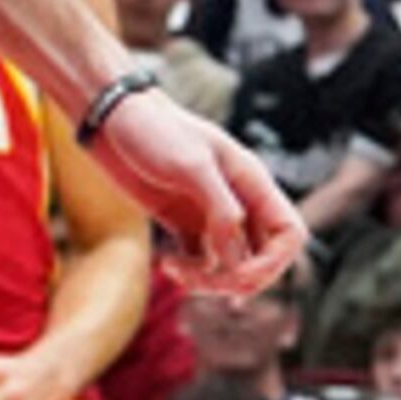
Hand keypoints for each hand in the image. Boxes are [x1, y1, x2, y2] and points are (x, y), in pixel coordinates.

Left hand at [89, 88, 301, 290]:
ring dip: (209, 280)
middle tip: (202, 281)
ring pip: (231, 265)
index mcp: (251, 182)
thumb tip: (237, 256)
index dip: (274, 263)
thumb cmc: (152, 130)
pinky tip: (166, 264)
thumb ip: (221, 209)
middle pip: (263, 258)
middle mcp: (237, 201)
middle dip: (238, 278)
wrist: (110, 118)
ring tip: (175, 271)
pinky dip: (190, 272)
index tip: (239, 274)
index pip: (290, 234)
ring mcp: (211, 214)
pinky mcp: (183, 222)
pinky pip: (202, 262)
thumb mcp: (191, 165)